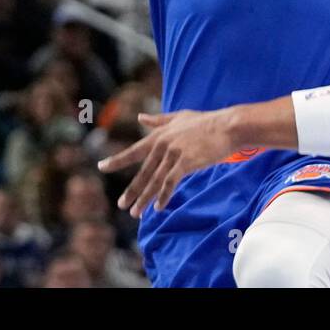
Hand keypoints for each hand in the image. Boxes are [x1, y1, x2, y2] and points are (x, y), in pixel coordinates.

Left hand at [97, 109, 234, 216]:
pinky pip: (170, 183)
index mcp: (159, 135)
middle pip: (143, 172)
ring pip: (154, 181)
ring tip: (136, 212)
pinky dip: (163, 196)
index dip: (117, 160)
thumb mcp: (179, 117)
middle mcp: (162, 144)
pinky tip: (158, 207)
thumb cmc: (206, 122)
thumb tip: (139, 117)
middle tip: (122, 205)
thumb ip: (158, 120)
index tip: (101, 166)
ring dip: (145, 199)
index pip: (133, 151)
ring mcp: (173, 153)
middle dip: (132, 190)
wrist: (228, 126)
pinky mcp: (186, 162)